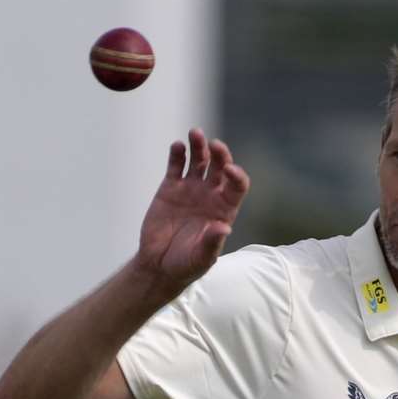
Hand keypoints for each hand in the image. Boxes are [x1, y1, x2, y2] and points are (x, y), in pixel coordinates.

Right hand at [134, 128, 250, 296]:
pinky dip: (177, 154)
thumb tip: (223, 228)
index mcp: (224, 209)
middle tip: (214, 145)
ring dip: (199, 146)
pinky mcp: (170, 187)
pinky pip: (176, 165)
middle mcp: (210, 195)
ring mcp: (190, 189)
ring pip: (199, 160)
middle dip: (220, 154)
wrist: (159, 265)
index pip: (237, 185)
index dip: (237, 176)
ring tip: (195, 133)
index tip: (230, 171)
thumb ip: (212, 243)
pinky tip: (178, 146)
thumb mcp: (202, 258)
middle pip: (220, 166)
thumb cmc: (186, 264)